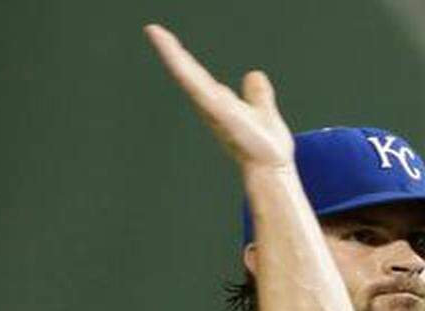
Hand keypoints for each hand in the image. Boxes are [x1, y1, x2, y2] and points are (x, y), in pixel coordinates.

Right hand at [144, 24, 293, 172]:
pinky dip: (191, 77)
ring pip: (189, 78)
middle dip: (170, 51)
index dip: (182, 57)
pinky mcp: (221, 115)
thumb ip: (257, 94)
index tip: (164, 37)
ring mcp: (214, 110)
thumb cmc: (267, 147)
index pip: (197, 75)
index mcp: (219, 102)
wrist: (272, 167)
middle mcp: (211, 105)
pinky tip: (180, 62)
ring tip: (157, 33)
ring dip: (174, 56)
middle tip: (152, 29)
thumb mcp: (263, 111)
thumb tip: (254, 75)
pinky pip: (203, 92)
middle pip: (188, 73)